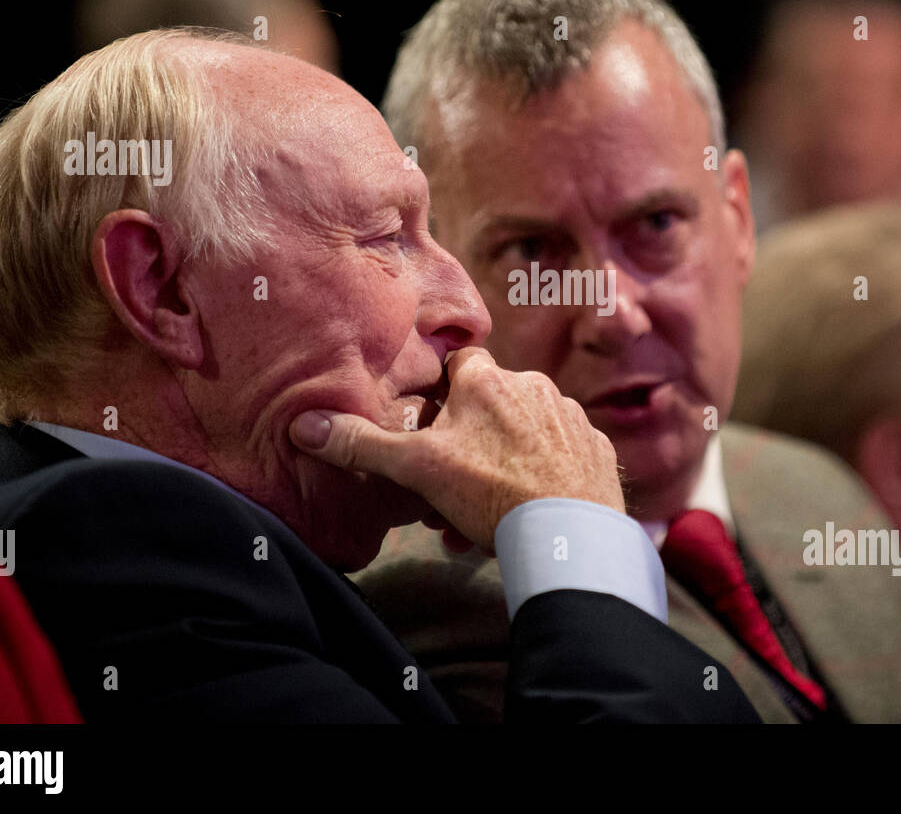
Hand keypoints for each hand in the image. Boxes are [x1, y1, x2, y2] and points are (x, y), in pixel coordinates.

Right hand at [289, 347, 624, 550]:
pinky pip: (560, 454)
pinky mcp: (596, 448)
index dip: (440, 392)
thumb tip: (304, 426)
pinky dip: (542, 476)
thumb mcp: (418, 469)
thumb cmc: (492, 494)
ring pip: (523, 434)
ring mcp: (570, 417)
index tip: (429, 423)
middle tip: (449, 492)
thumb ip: (363, 445)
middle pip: (489, 404)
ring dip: (501, 464)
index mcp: (488, 381)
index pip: (457, 363)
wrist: (570, 536)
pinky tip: (528, 510)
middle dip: (467, 444)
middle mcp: (534, 386)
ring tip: (483, 516)